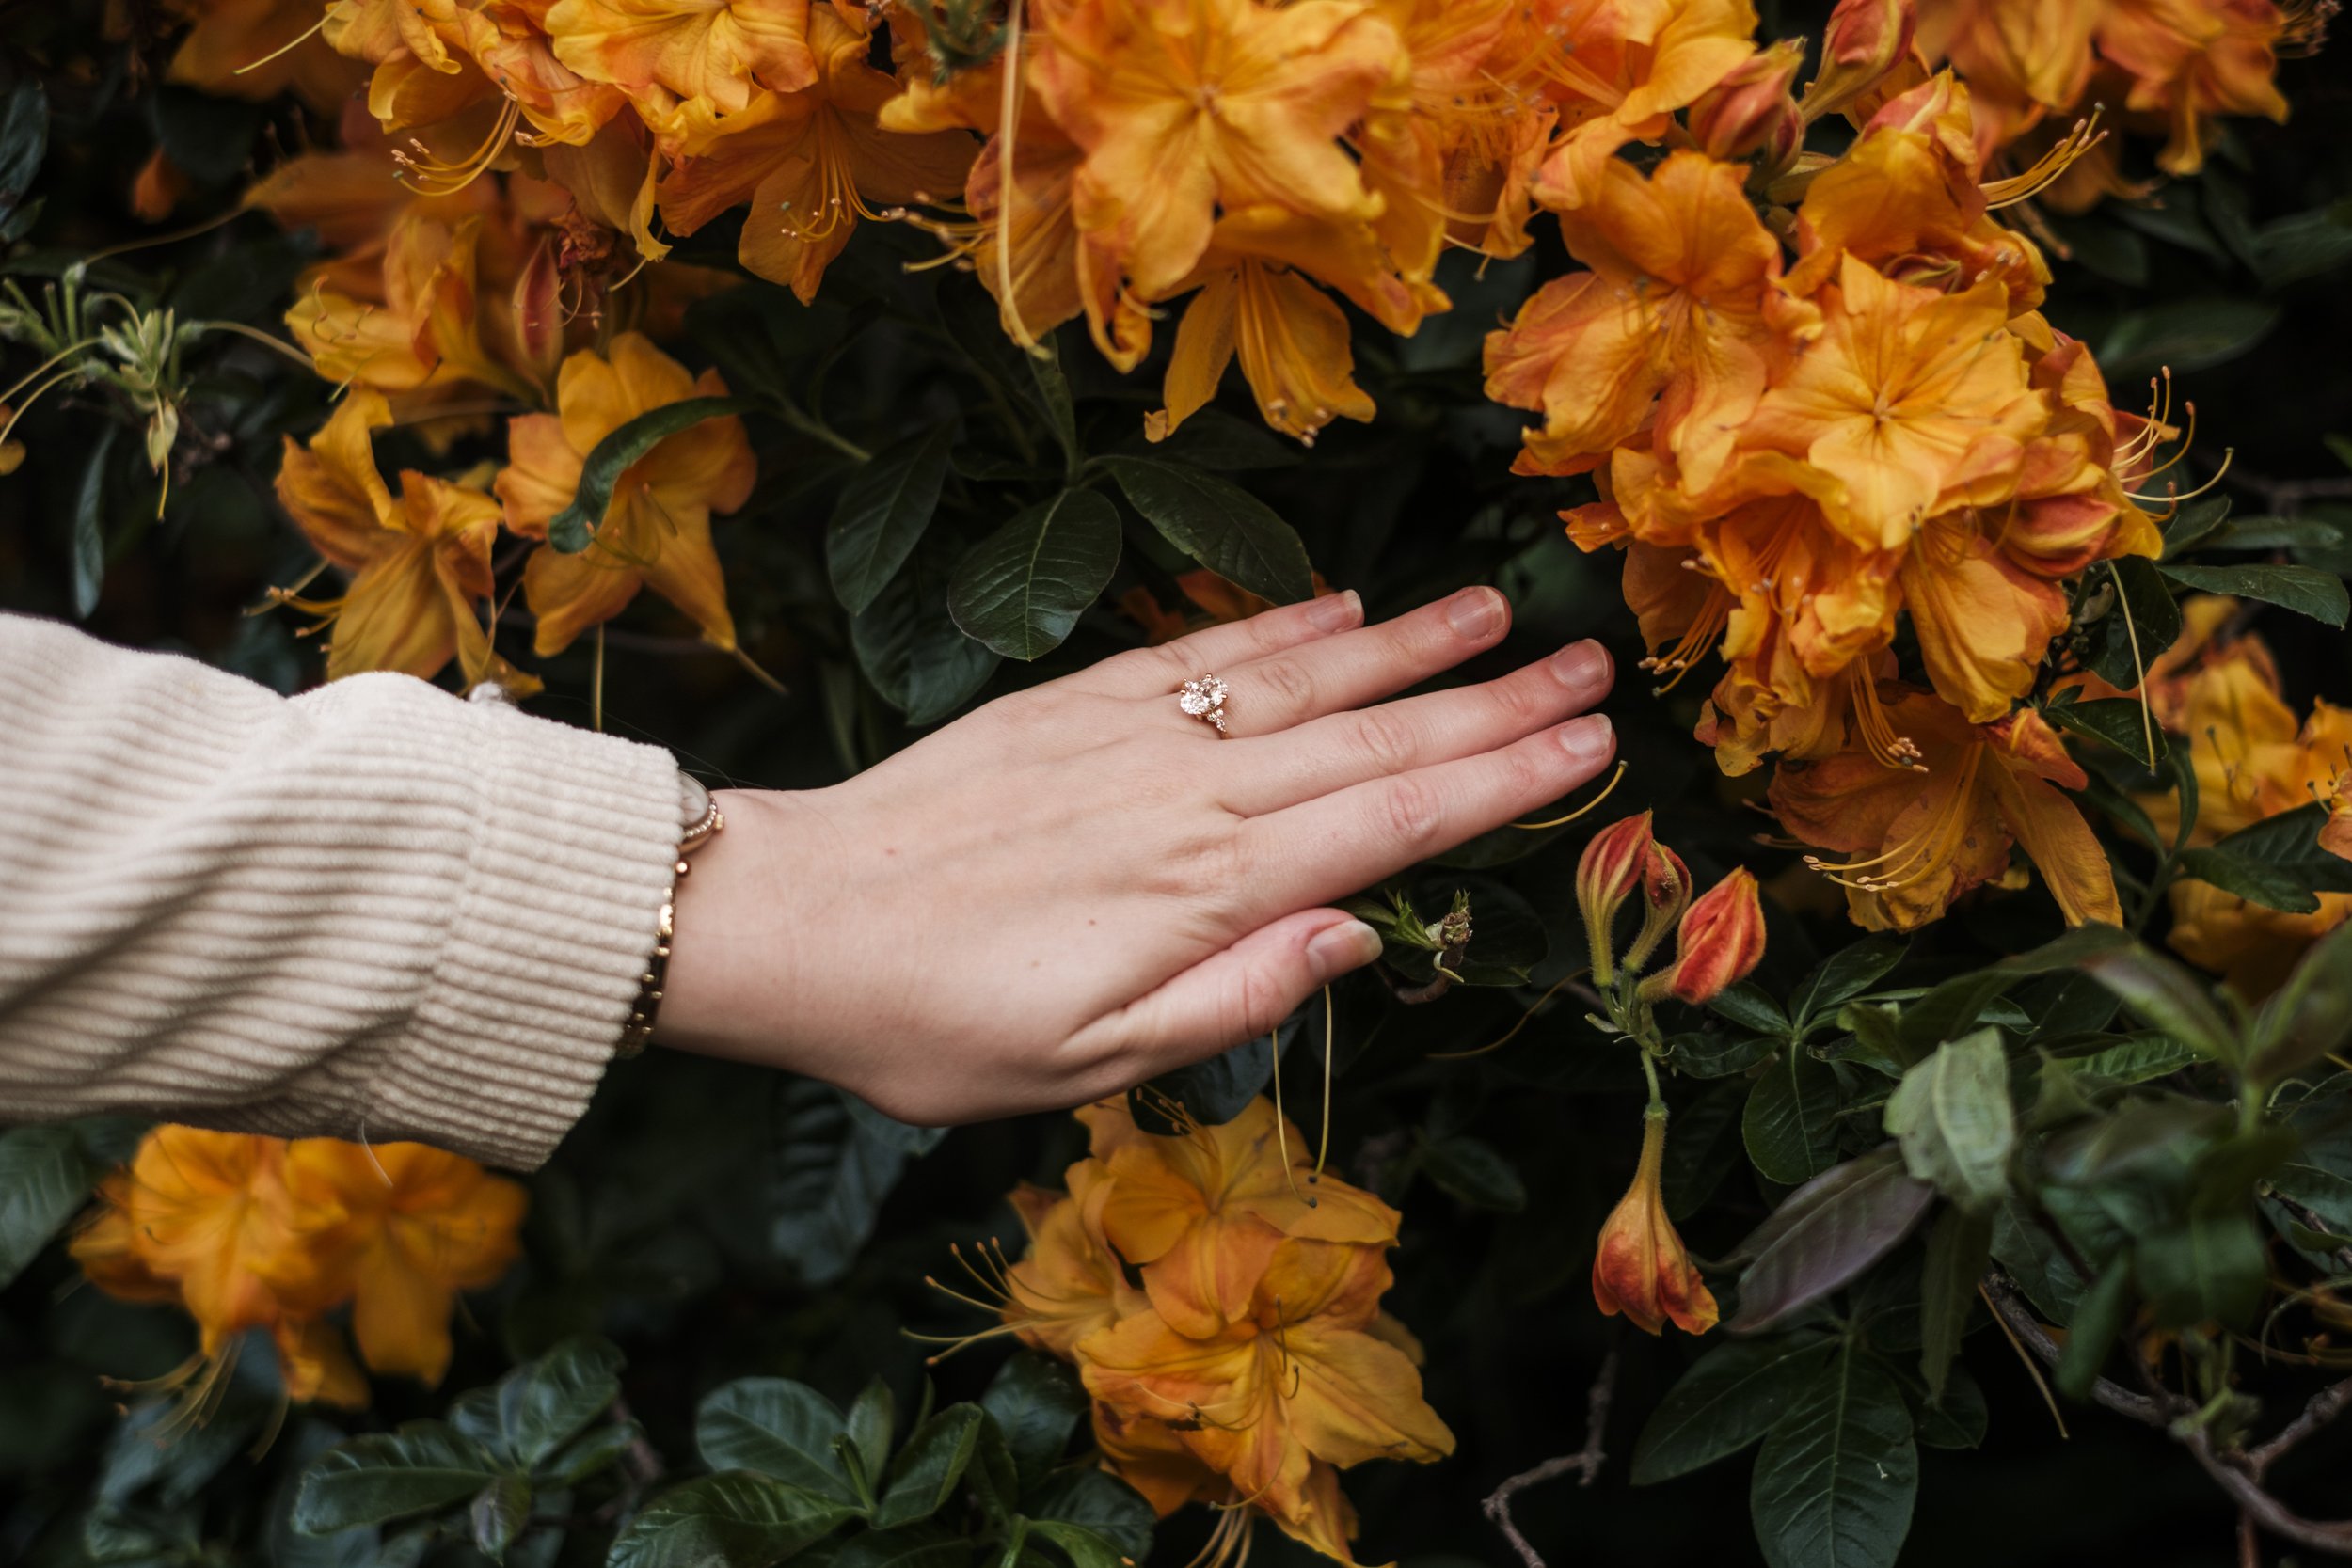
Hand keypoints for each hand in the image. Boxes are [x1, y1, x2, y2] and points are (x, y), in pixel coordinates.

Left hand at [656, 587, 1615, 1123]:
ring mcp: (1132, 735)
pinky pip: (1200, 651)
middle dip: (1493, 703)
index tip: (1592, 746)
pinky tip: (1341, 605)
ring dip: (1408, 644)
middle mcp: (1189, 793)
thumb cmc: (934, 1024)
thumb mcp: (1086, 1064)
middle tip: (1595, 665)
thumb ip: (1233, 998)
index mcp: (1208, 889)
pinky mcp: (1073, 704)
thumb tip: (1360, 934)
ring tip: (1497, 611)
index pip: (1391, 823)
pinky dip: (1281, 624)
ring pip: (1300, 679)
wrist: (790, 920)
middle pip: (1372, 738)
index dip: (1501, 783)